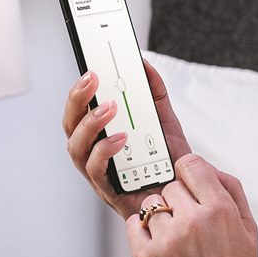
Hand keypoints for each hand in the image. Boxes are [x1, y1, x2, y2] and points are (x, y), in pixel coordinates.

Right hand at [62, 59, 192, 220]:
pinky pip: (96, 170)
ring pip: (76, 148)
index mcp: (101, 134)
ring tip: (110, 108)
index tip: (89, 69)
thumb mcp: (163, 119)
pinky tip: (121, 138)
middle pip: (71, 125)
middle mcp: (93, 152)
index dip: (78, 90)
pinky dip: (105, 151)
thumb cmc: (168, 159)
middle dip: (77, 99)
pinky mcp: (109, 191)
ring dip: (90, 124)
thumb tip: (144, 65)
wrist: (186, 190)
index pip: (79, 109)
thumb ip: (154, 93)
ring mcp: (99, 172)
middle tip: (93, 80)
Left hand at [127, 153, 257, 256]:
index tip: (190, 186)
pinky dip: (142, 231)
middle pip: (170, 187)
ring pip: (151, 205)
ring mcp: (166, 240)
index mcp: (219, 210)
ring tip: (174, 238)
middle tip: (188, 224)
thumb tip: (208, 169)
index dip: (190, 174)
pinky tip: (158, 244)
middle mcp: (192, 221)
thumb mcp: (248, 228)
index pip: (191, 165)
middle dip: (178, 201)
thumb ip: (231, 191)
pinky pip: (133, 224)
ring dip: (160, 217)